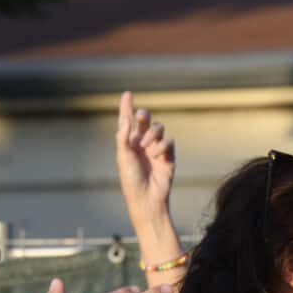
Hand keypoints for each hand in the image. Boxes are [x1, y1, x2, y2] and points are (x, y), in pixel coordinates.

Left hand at [115, 90, 175, 223]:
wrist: (147, 198)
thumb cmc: (131, 180)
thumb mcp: (123, 156)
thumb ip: (123, 136)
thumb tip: (126, 117)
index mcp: (128, 143)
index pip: (128, 121)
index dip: (127, 107)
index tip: (127, 94)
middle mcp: (142, 143)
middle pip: (145, 120)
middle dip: (143, 116)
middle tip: (140, 118)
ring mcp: (156, 149)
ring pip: (159, 128)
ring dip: (152, 134)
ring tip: (146, 147)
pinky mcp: (169, 156)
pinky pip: (168, 141)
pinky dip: (162, 146)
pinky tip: (157, 156)